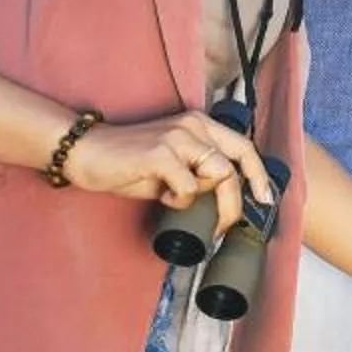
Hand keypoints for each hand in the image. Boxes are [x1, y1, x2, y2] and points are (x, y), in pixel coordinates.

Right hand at [61, 109, 277, 237]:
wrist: (86, 152)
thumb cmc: (129, 163)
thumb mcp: (171, 165)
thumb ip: (197, 174)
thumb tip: (222, 199)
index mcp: (199, 125)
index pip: (244, 146)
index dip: (258, 175)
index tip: (265, 200)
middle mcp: (193, 126)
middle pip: (236, 164)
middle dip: (238, 201)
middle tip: (226, 226)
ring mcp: (177, 137)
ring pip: (218, 175)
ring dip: (205, 200)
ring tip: (180, 203)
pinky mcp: (160, 153)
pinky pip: (188, 186)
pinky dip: (180, 200)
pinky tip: (164, 198)